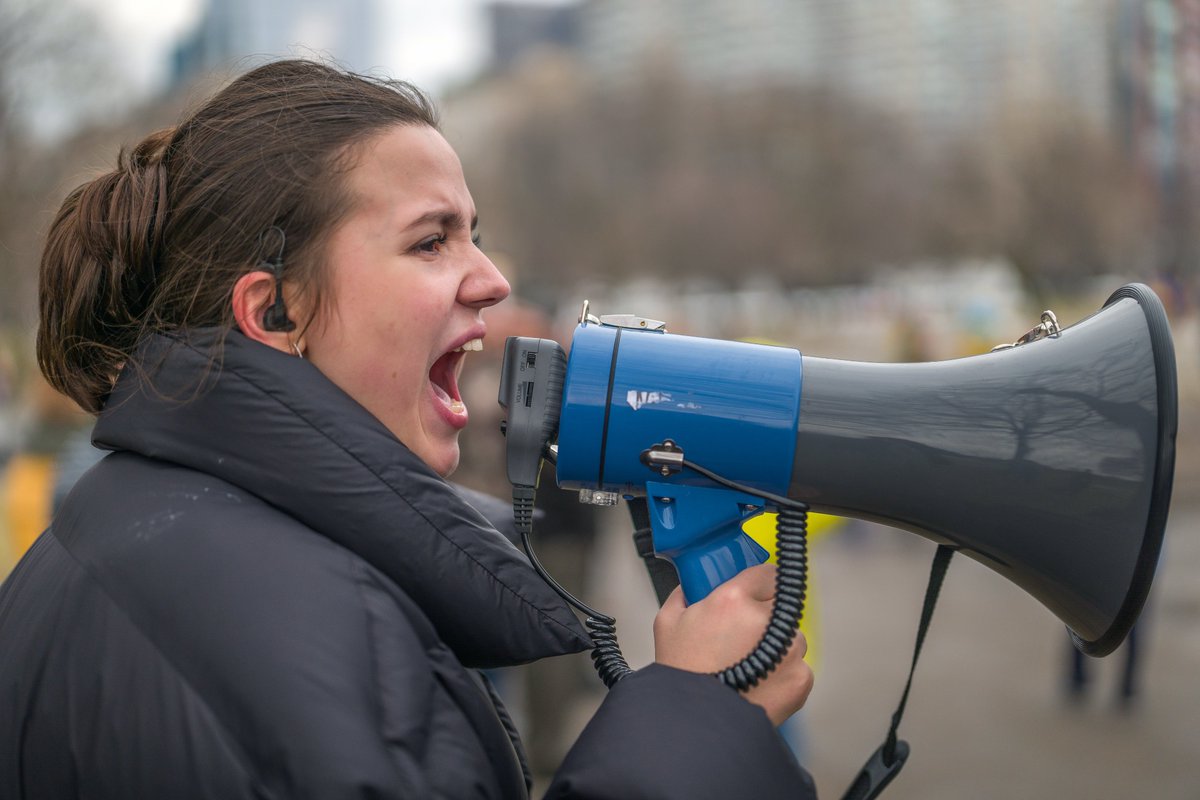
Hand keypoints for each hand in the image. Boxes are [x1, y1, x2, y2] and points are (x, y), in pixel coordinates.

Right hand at [653, 564, 812, 725]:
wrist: (696, 724)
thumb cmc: (681, 674)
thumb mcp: (667, 623)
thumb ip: (684, 594)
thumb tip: (692, 584)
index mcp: (734, 600)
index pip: (767, 573)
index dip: (760, 584)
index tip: (755, 592)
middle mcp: (767, 620)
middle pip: (781, 605)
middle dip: (766, 615)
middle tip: (744, 634)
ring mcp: (789, 650)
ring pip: (791, 636)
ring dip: (777, 644)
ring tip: (748, 665)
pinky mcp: (801, 678)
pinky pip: (797, 665)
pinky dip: (783, 672)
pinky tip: (759, 683)